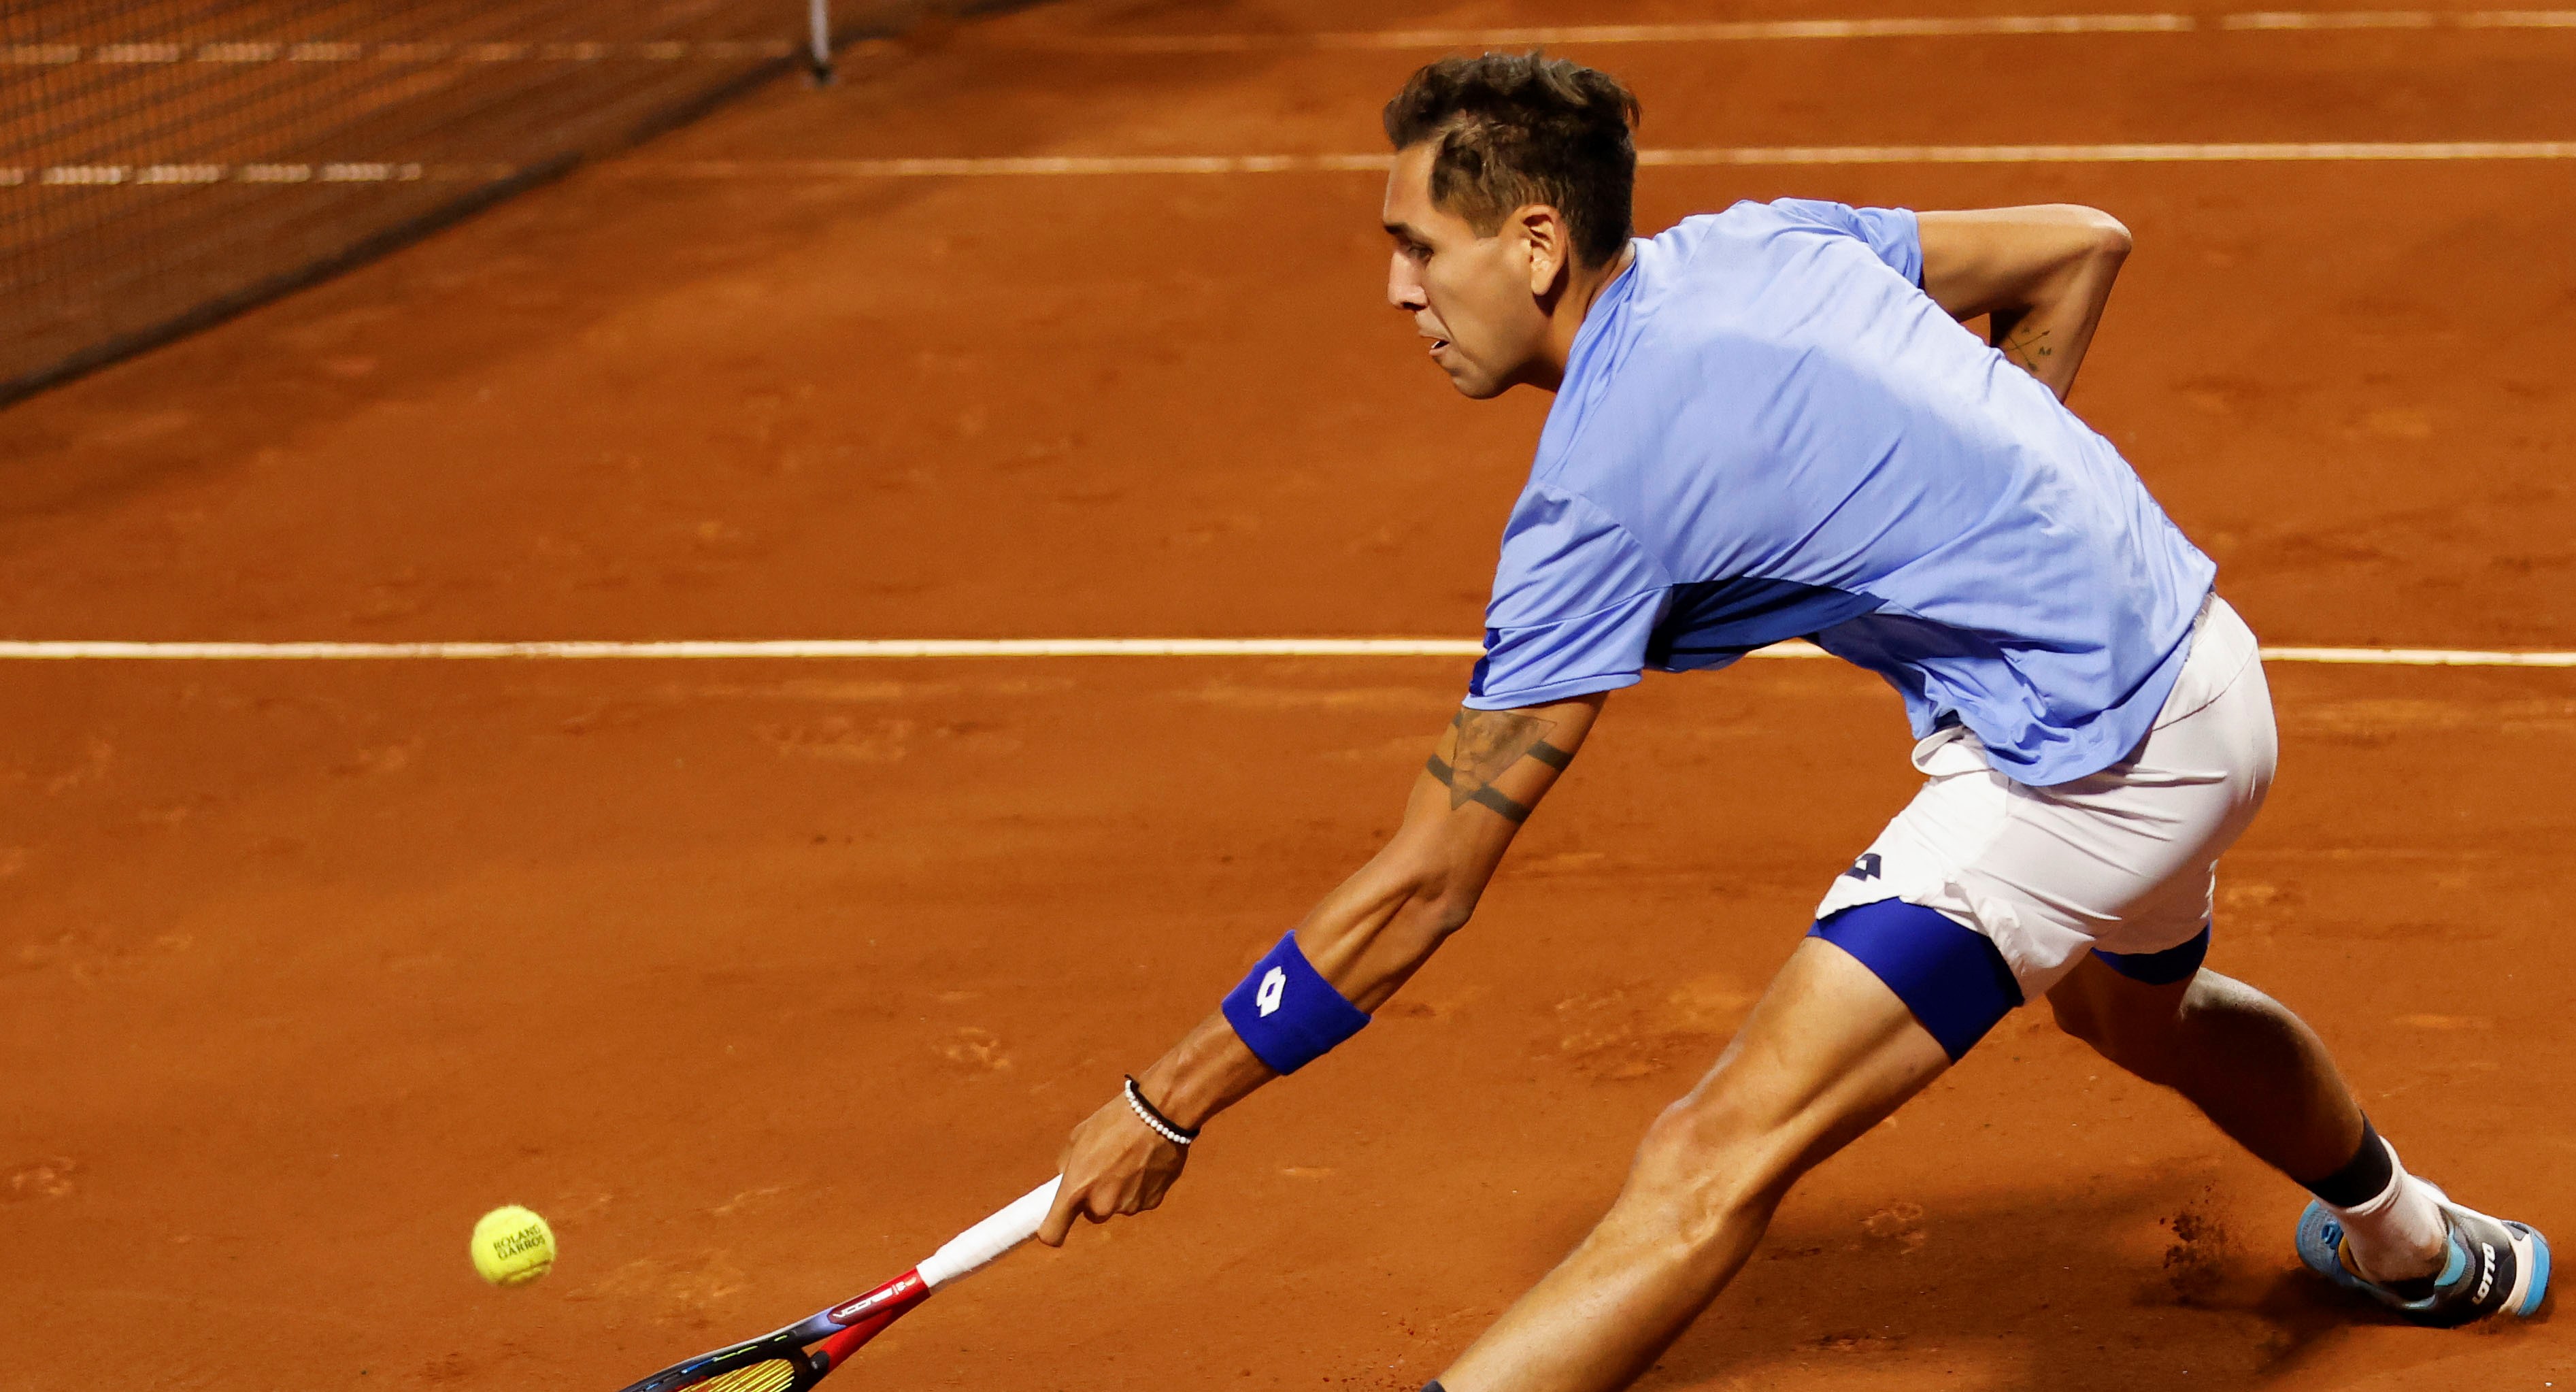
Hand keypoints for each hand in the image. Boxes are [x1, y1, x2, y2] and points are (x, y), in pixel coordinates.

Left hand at [1036, 1090, 1187, 1245]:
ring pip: (1117, 1206)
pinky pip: (1139, 1200)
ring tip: (1129, 1160)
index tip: (1052, 1227)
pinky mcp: (1151, 1203)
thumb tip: (1066, 1177)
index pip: (1053, 1233)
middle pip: (1092, 1214)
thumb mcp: (1078, 1137)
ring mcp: (1128, 1207)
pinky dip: (1140, 1187)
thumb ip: (1067, 1165)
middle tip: (1104, 1170)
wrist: (1158, 1114)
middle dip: (1095, 1197)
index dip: (1051, 1231)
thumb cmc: (1114, 1121)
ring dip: (1119, 1191)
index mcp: (1076, 1189)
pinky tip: (1145, 1164)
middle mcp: (1101, 1205)